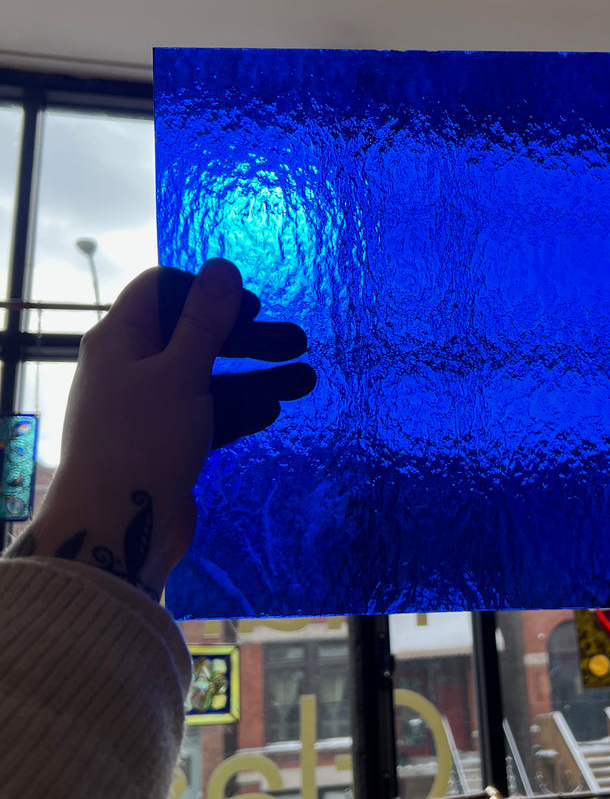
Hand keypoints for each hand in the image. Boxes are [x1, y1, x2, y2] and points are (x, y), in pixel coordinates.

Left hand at [4, 260, 313, 596]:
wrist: (114, 531)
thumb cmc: (143, 442)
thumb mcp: (181, 373)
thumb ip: (205, 321)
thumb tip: (223, 267)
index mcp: (120, 339)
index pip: (162, 289)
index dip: (207, 290)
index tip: (252, 306)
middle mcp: (129, 367)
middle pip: (194, 334)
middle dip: (248, 338)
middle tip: (298, 342)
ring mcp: (147, 408)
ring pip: (208, 378)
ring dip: (255, 377)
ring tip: (305, 381)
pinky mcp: (164, 443)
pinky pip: (206, 414)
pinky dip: (238, 409)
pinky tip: (273, 411)